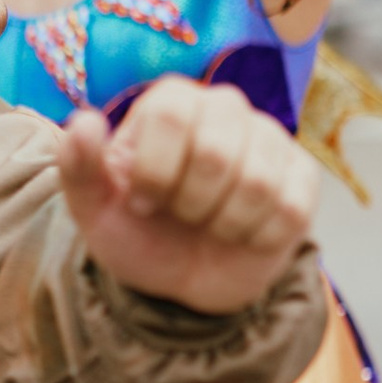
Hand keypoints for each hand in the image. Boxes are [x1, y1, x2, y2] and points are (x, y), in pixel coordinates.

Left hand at [59, 78, 317, 315]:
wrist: (185, 280)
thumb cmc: (140, 233)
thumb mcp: (96, 210)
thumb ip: (79, 168)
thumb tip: (84, 122)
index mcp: (171, 102)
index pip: (171, 116)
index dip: (153, 173)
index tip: (141, 201)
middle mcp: (225, 107)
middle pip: (217, 153)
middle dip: (188, 204)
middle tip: (179, 215)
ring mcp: (269, 139)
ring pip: (257, 184)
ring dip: (222, 224)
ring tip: (209, 224)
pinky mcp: (302, 176)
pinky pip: (289, 209)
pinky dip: (256, 237)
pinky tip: (242, 234)